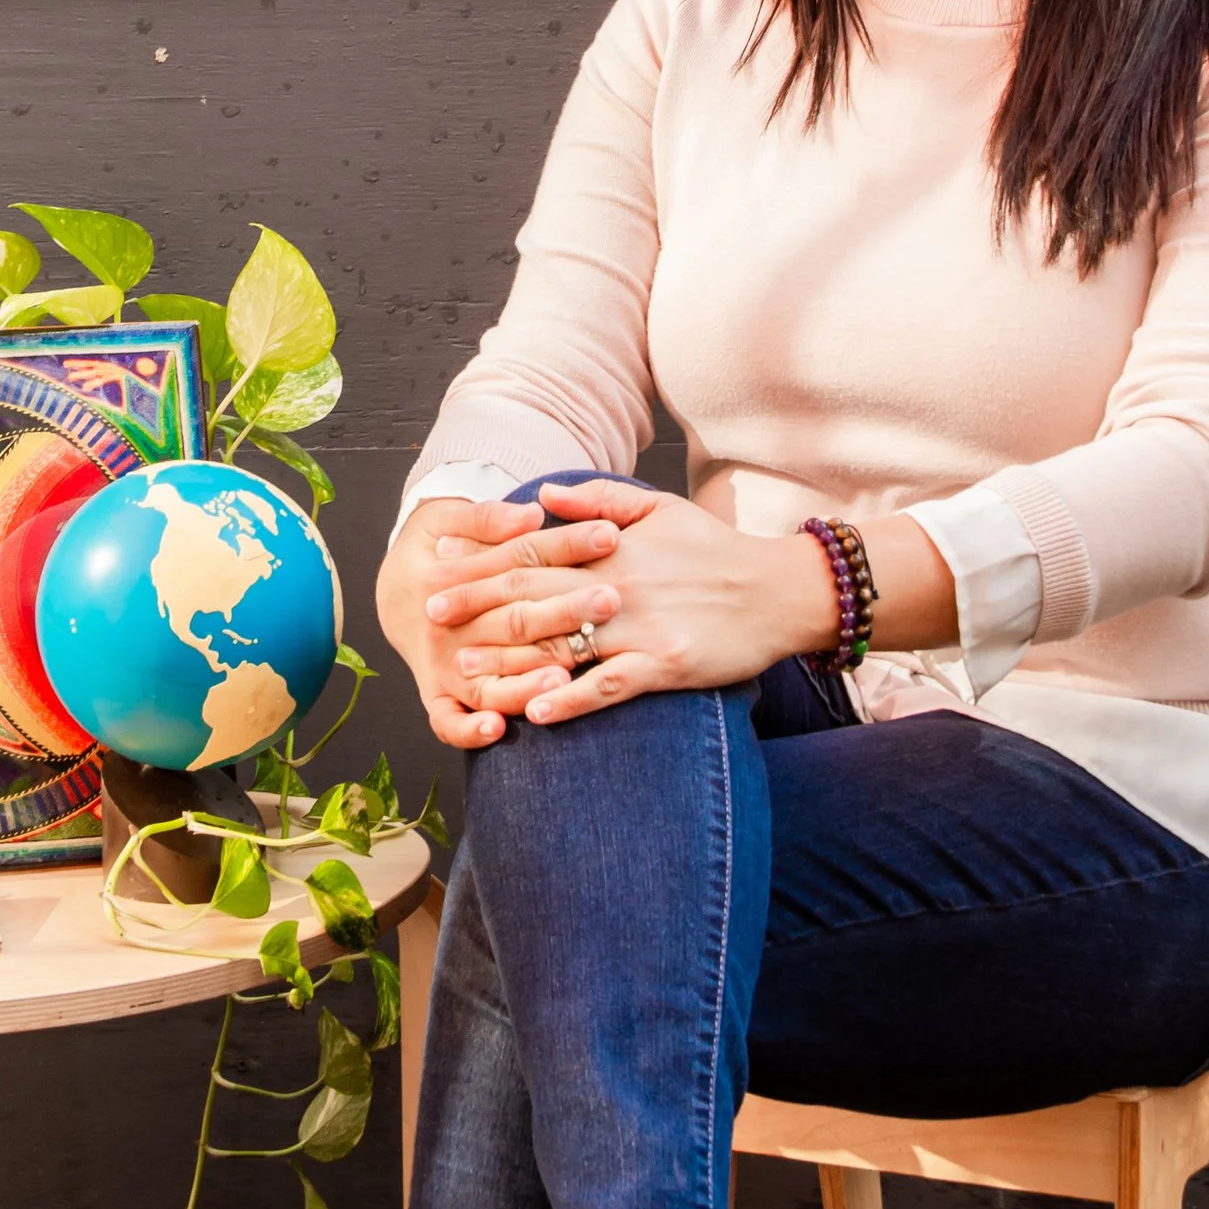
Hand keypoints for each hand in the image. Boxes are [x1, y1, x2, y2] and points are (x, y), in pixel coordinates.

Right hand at [376, 491, 624, 750]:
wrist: (390, 591)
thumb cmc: (431, 548)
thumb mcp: (445, 519)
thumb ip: (487, 517)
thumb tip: (532, 513)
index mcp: (448, 574)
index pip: (519, 559)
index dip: (567, 546)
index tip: (611, 536)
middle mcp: (444, 625)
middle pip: (513, 620)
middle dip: (565, 611)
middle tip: (611, 600)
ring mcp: (440, 665)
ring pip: (488, 677)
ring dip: (528, 679)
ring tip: (567, 673)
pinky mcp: (435, 695)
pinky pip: (448, 721)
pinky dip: (469, 729)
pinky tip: (498, 728)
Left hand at [430, 480, 838, 725]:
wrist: (779, 591)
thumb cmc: (715, 549)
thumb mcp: (659, 508)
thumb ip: (597, 497)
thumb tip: (540, 493)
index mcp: (610, 547)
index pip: (532, 551)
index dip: (481, 560)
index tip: (439, 566)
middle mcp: (619, 586)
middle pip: (534, 597)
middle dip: (477, 607)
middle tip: (429, 618)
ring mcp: (642, 629)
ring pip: (563, 647)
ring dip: (509, 661)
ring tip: (464, 672)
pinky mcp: (667, 666)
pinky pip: (610, 688)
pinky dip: (571, 701)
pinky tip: (534, 714)